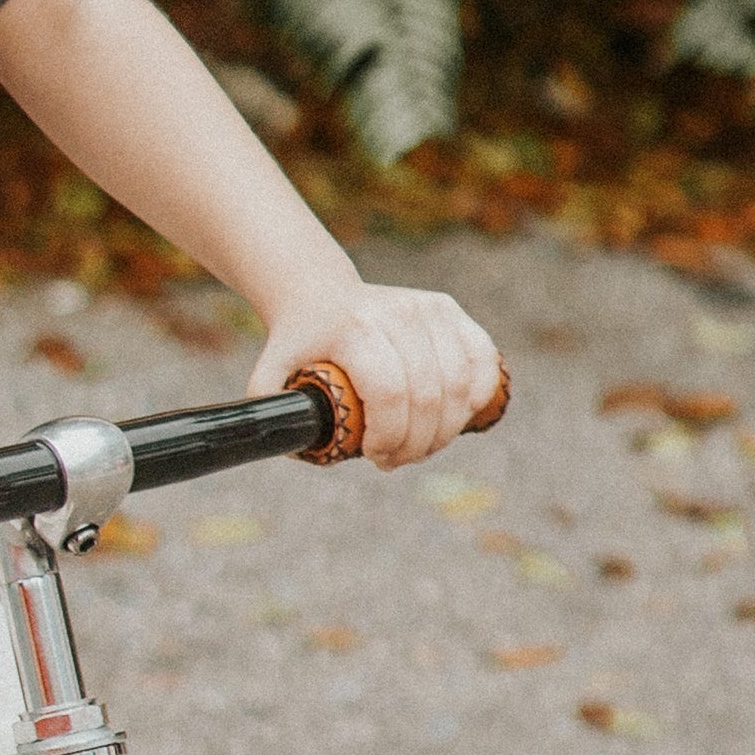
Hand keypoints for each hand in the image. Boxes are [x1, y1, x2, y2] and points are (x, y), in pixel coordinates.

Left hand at [253, 278, 498, 468]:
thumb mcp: (271, 376)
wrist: (318, 294)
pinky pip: (482, 360)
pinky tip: (458, 417)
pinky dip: (478, 396)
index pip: (391, 393)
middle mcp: (397, 313)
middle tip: (397, 460)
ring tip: (421, 445)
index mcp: (354, 329)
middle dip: (418, 443)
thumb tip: (292, 447)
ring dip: (446, 429)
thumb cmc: (299, 344)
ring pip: (459, 384)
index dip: (391, 436)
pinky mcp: (449, 309)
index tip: (375, 456)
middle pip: (428, 395)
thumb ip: (272, 414)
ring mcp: (427, 308)